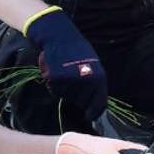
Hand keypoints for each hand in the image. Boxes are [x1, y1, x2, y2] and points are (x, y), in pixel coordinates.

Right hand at [24, 7, 108, 122]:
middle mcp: (86, 82)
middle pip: (81, 102)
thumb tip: (93, 102)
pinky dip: (53, 84)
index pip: (99, 103)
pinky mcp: (56, 79)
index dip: (94, 113)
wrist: (59, 36)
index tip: (89, 117)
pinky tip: (55, 71)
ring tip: (64, 72)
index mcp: (99, 78)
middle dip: (77, 97)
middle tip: (72, 81)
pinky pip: (54, 90)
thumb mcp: (93, 65)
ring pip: (66, 96)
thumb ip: (94, 83)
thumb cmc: (77, 50)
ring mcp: (71, 82)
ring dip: (64, 89)